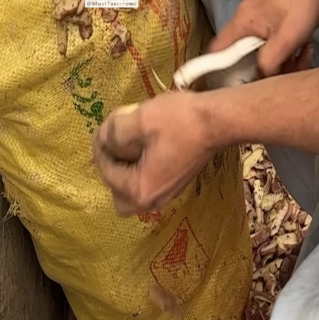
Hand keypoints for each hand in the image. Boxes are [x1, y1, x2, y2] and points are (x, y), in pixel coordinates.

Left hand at [92, 92, 214, 214]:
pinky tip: (146, 147)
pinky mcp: (178, 182)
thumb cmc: (180, 121)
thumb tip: (103, 137)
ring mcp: (169, 193)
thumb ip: (113, 131)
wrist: (219, 121)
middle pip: (118, 195)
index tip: (102, 128)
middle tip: (114, 146)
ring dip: (126, 173)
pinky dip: (141, 171)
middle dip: (111, 171)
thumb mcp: (139, 120)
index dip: (99, 148)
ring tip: (129, 146)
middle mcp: (153, 199)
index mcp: (140, 189)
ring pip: (134, 193)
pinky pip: (149, 185)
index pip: (107, 172)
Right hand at [211, 0, 318, 76]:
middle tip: (286, 72)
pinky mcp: (274, 24)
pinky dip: (288, 53)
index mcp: (241, 24)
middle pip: (243, 58)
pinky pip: (274, 47)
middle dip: (265, 70)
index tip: (233, 87)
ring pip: (262, 54)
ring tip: (304, 55)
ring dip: (283, 62)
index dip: (218, 72)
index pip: (216, 52)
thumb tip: (260, 79)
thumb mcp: (286, 38)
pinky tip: (306, 48)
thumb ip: (268, 62)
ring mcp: (260, 24)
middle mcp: (245, 23)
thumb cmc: (300, 3)